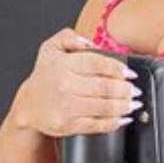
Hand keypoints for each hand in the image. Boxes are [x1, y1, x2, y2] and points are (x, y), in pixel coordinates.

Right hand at [16, 29, 139, 137]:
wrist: (28, 105)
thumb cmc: (46, 76)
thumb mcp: (51, 48)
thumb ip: (69, 37)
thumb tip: (89, 43)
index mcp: (64, 65)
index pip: (98, 64)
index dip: (119, 68)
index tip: (130, 73)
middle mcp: (65, 85)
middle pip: (105, 87)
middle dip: (126, 90)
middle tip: (135, 90)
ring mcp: (67, 107)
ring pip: (105, 107)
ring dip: (125, 106)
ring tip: (134, 103)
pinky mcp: (69, 125)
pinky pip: (97, 124)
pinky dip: (115, 122)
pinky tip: (124, 118)